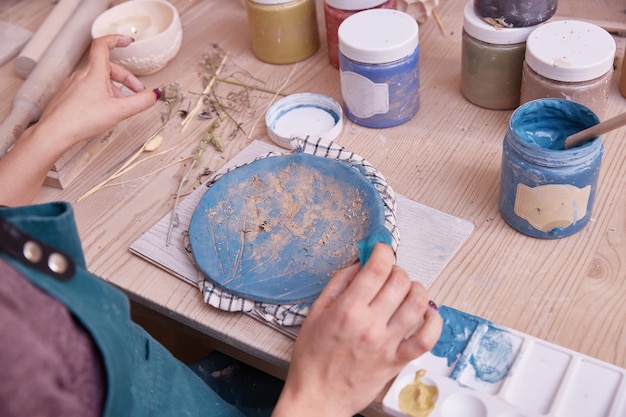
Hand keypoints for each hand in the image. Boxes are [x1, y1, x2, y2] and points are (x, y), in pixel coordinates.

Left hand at [0, 35, 158, 205]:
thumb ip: (141, 102)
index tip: (128, 41)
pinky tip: (104, 110)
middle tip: (137, 92)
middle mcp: (82, 75)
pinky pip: (88, 88)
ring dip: (114, 88)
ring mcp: (73, 84)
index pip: (103, 44)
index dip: (117, 39)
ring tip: (122, 105)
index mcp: (94, 72)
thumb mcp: (119, 111)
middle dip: (126, 78)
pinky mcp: (68, 95)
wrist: (55, 133)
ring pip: (99, 79)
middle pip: (108, 67)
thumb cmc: (82, 120)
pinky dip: (102, 94)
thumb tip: (155, 94)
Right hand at [273, 243, 441, 416]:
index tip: (381, 250)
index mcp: (347, 310)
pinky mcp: (397, 361)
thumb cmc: (312, 359)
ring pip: (417, 304)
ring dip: (415, 288)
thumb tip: (358, 264)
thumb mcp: (314, 314)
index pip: (377, 269)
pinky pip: (426, 338)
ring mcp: (387, 344)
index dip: (383, 252)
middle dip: (396, 269)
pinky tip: (426, 312)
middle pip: (399, 282)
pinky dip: (433, 321)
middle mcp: (370, 325)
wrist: (317, 398)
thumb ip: (337, 285)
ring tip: (406, 289)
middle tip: (388, 273)